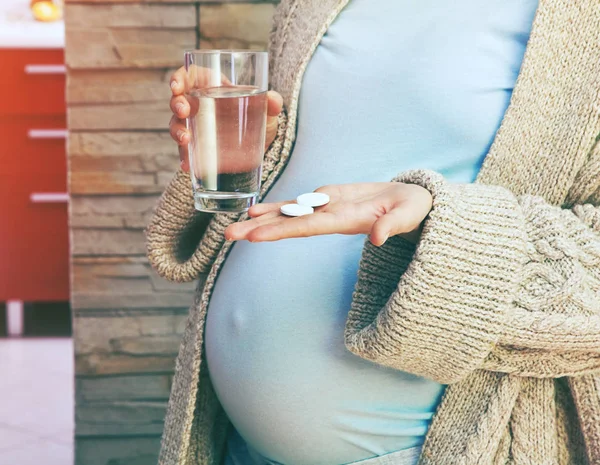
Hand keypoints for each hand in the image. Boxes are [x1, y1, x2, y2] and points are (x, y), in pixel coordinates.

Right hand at [168, 66, 283, 171]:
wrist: (261, 147)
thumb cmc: (260, 119)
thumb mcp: (267, 111)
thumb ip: (271, 103)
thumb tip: (273, 100)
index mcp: (214, 87)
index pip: (190, 76)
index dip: (179, 78)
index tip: (176, 86)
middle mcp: (200, 105)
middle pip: (179, 99)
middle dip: (177, 104)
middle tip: (184, 112)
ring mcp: (197, 127)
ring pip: (177, 125)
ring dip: (177, 131)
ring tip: (185, 140)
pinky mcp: (199, 147)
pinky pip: (186, 151)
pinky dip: (185, 157)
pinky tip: (188, 165)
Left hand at [225, 183, 432, 244]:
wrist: (413, 202)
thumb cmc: (414, 209)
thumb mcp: (409, 216)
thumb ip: (394, 226)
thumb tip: (378, 240)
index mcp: (345, 221)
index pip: (306, 227)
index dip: (280, 230)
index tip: (254, 236)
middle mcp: (330, 217)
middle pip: (289, 224)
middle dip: (258, 229)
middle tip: (226, 235)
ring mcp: (328, 208)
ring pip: (290, 213)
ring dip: (262, 218)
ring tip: (235, 223)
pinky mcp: (330, 198)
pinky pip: (300, 202)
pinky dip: (278, 205)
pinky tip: (258, 209)